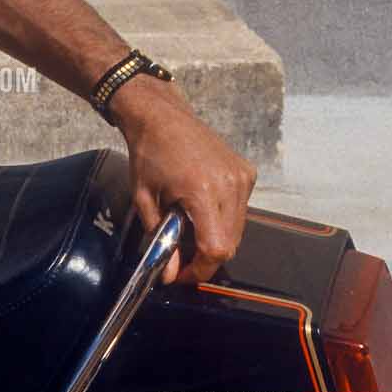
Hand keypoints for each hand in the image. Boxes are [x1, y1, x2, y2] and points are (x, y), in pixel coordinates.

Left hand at [113, 76, 258, 284]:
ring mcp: (242, 177)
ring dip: (217, 237)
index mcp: (202, 191)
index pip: (216, 248)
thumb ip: (159, 237)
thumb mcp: (145, 198)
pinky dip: (225, 216)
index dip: (200, 269)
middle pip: (230, 243)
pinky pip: (241, 208)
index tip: (183, 275)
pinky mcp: (247, 171)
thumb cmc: (147, 153)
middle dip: (207, 257)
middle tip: (184, 259)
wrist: (160, 116)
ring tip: (190, 227)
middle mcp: (230, 184)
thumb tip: (169, 273)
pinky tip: (203, 207)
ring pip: (238, 228)